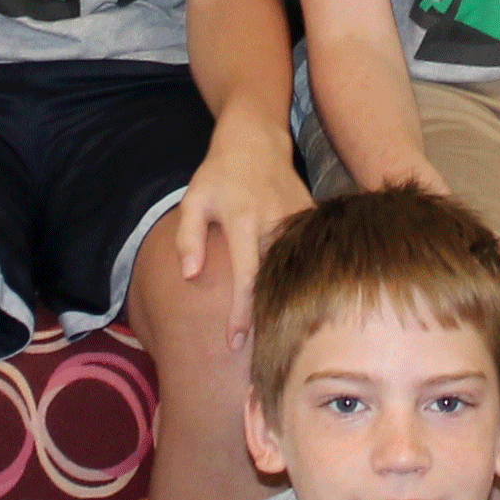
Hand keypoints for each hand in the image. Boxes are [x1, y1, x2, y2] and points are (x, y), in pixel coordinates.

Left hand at [168, 118, 311, 350]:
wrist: (257, 140)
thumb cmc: (219, 174)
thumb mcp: (193, 199)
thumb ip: (188, 237)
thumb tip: (190, 276)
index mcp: (244, 221)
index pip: (246, 276)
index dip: (241, 313)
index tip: (235, 344)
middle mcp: (275, 223)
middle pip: (275, 282)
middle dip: (268, 320)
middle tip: (260, 359)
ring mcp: (298, 220)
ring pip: (295, 272)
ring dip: (287, 305)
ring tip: (282, 341)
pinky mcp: (311, 218)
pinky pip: (308, 257)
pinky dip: (303, 281)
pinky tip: (300, 306)